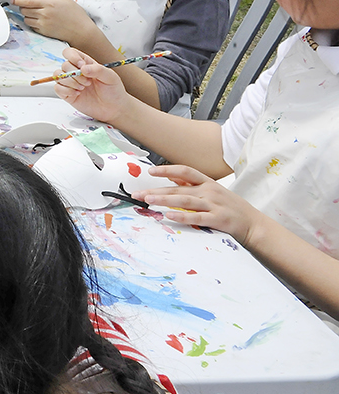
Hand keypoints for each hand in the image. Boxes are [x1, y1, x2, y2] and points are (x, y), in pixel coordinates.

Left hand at [12, 0, 98, 43]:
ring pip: (26, 19)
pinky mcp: (43, 32)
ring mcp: (43, 24)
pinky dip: (33, 24)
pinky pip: (32, 27)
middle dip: (22, 8)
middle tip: (25, 7)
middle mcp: (44, 14)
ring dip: (27, 16)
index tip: (13, 0)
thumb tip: (40, 1)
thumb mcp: (65, 1)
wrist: (82, 32)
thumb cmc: (77, 16)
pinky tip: (39, 22)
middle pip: (24, 10)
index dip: (18, 0)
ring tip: (34, 15)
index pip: (27, 1)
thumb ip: (50, 0)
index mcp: (49, 3)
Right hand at [52, 46, 131, 121]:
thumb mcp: (110, 77)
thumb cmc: (113, 90)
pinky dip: (66, 91)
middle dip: (75, 74)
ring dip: (70, 82)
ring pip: (58, 76)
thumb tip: (83, 68)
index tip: (81, 65)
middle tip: (87, 82)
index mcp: (85, 63)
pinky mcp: (67, 94)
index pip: (70, 53)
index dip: (72, 57)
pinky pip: (57, 88)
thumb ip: (97, 70)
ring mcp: (71, 83)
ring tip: (82, 89)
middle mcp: (76, 71)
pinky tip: (77, 94)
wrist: (113, 108)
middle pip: (64, 65)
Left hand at [140, 163, 263, 242]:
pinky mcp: (218, 219)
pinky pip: (197, 217)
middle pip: (179, 188)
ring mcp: (214, 205)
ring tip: (149, 200)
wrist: (254, 224)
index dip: (167, 170)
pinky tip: (169, 216)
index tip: (150, 171)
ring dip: (165, 200)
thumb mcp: (213, 191)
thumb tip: (172, 177)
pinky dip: (182, 216)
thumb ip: (193, 184)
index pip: (185, 171)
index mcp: (208, 182)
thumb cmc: (230, 207)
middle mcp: (210, 191)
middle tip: (139, 194)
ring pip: (185, 200)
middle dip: (156, 190)